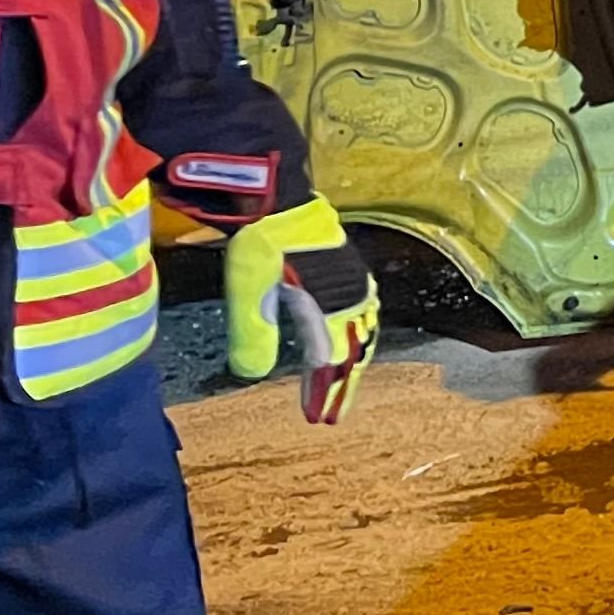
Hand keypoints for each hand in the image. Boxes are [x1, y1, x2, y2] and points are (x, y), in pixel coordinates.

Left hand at [225, 196, 381, 422]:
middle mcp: (350, 298)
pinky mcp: (349, 270)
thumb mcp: (250, 291)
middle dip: (343, 386)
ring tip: (344, 382)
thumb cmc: (262, 242)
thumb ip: (253, 333)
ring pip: (363, 333)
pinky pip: (363, 314)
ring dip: (354, 361)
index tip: (318, 419)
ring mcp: (354, 282)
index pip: (331, 363)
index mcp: (329, 308)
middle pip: (354, 353)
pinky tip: (350, 334)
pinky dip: (358, 334)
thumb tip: (251, 377)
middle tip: (333, 413)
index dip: (324, 392)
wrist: (277, 195)